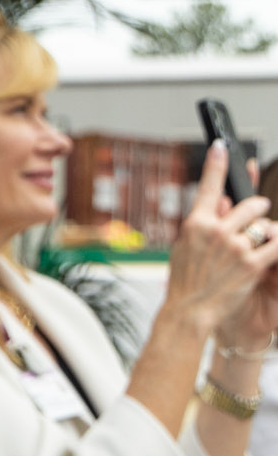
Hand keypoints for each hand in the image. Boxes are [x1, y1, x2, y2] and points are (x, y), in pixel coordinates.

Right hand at [169, 143, 277, 341]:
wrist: (190, 310)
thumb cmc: (186, 279)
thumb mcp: (186, 245)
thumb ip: (204, 222)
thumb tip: (221, 200)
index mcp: (194, 224)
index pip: (208, 186)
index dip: (216, 164)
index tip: (222, 145)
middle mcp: (214, 231)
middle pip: (251, 206)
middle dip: (259, 208)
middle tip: (260, 212)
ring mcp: (234, 247)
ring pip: (265, 224)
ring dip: (267, 229)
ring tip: (262, 238)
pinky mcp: (252, 264)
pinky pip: (276, 245)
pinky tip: (273, 244)